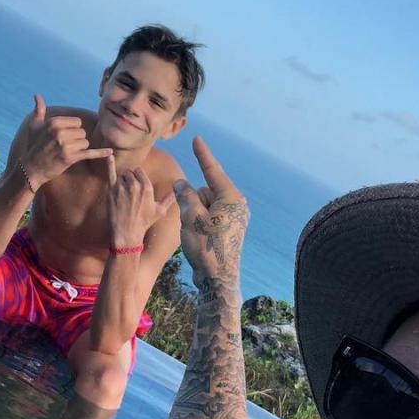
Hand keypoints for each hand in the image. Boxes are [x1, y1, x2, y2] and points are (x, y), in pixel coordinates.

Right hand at [8, 95, 111, 190]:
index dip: (73, 131)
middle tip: (63, 148)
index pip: (77, 122)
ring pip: (85, 143)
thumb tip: (37, 95)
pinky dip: (101, 153)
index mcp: (53, 122)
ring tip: (65, 154)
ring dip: (79, 150)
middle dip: (76, 141)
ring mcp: (65, 145)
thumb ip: (38, 110)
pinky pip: (90, 153)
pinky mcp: (70, 157)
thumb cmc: (33, 147)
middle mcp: (59, 132)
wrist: (31, 169)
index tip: (63, 138)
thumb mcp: (33, 127)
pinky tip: (110, 153)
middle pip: (82, 133)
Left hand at [106, 159, 174, 248]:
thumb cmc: (144, 223)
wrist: (127, 234)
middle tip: (130, 194)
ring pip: (121, 175)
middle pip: (129, 172)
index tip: (137, 188)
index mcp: (147, 187)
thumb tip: (179, 190)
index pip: (139, 171)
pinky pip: (111, 173)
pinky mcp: (112, 191)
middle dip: (129, 179)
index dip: (137, 178)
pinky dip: (109, 164)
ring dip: (121, 181)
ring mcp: (122, 187)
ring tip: (123, 196)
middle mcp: (135, 185)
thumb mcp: (160, 211)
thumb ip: (169, 198)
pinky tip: (109, 156)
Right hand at [173, 137, 247, 285]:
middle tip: (191, 223)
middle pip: (206, 191)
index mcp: (231, 198)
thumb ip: (185, 195)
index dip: (202, 155)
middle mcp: (236, 205)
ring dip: (194, 213)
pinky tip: (196, 237)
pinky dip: (198, 221)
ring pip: (204, 204)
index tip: (196, 139)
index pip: (213, 171)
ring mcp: (233, 218)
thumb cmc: (206, 247)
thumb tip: (182, 183)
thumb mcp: (191, 217)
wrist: (218, 279)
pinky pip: (207, 216)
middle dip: (193, 201)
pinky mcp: (228, 229)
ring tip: (195, 234)